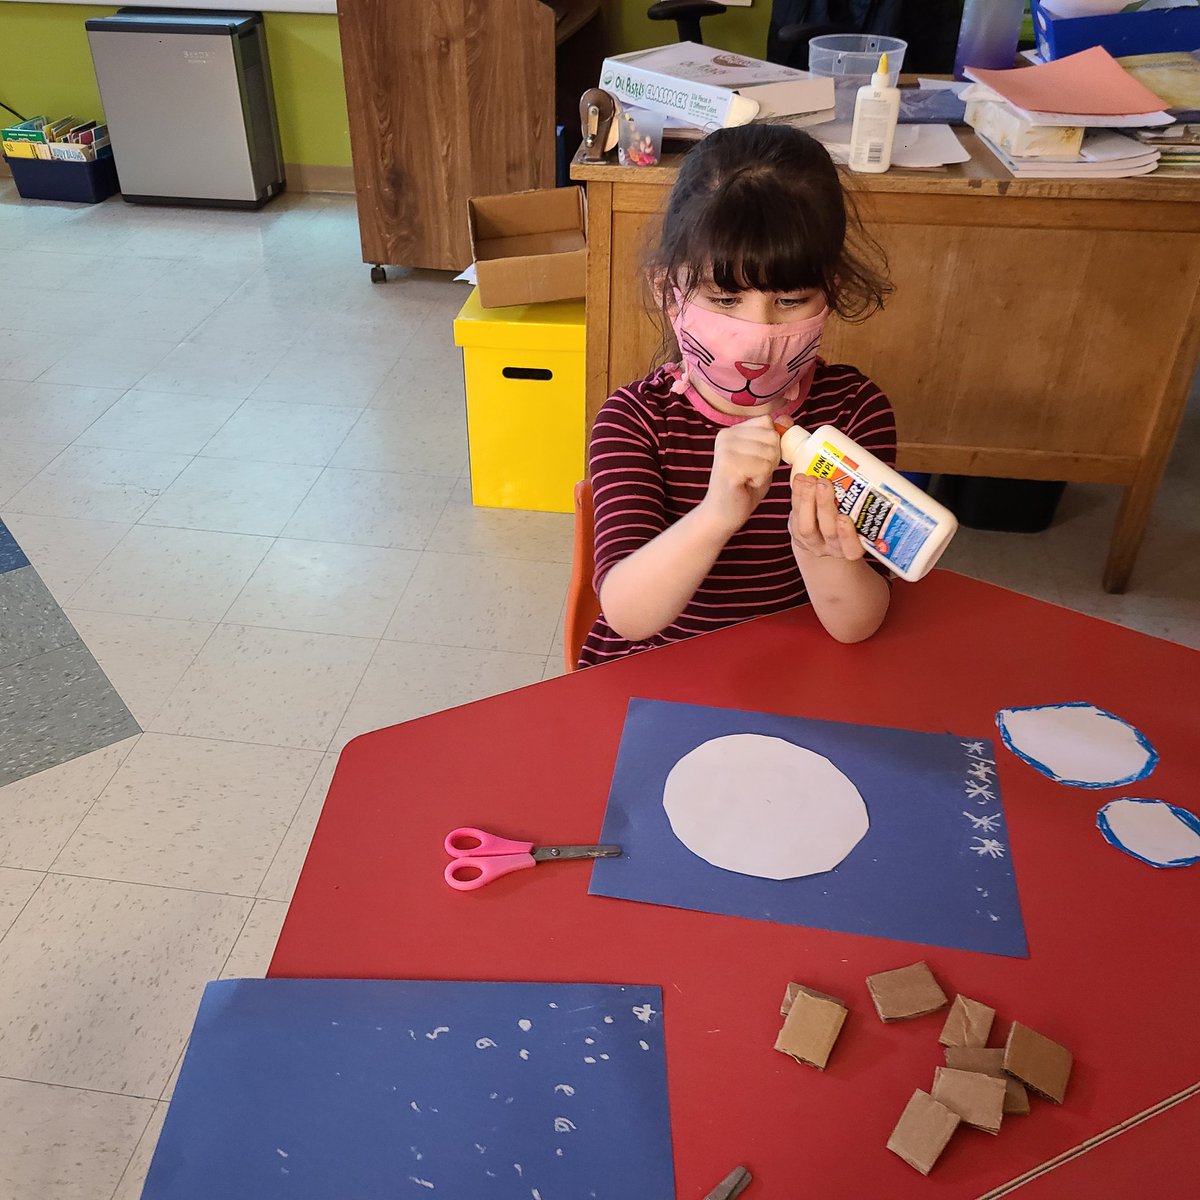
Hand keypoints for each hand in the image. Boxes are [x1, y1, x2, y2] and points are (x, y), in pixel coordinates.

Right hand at [699, 416, 780, 533]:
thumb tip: (787, 419)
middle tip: (753, 473)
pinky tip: (745, 484)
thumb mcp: (763, 458)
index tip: (757, 460)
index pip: (768, 423)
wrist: (723, 514)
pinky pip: (763, 467)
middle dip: (771, 459)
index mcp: (731, 431)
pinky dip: (760, 480)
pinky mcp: (728, 465)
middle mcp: (726, 435)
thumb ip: (773, 439)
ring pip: (770, 453)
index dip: (772, 443)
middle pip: (771, 437)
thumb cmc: (744, 487)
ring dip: (765, 471)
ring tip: (748, 479)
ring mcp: (725, 449)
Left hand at [790, 473, 864, 560]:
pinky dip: (797, 496)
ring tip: (811, 479)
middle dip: (825, 506)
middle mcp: (834, 549)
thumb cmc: (850, 519)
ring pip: (806, 527)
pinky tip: (800, 480)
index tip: (844, 518)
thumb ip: (861, 504)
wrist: (826, 535)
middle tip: (824, 483)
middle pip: (828, 532)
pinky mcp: (798, 536)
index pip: (852, 549)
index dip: (847, 535)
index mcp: (853, 548)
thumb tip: (872, 472)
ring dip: (807, 500)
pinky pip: (794, 518)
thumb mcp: (860, 518)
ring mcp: (814, 544)